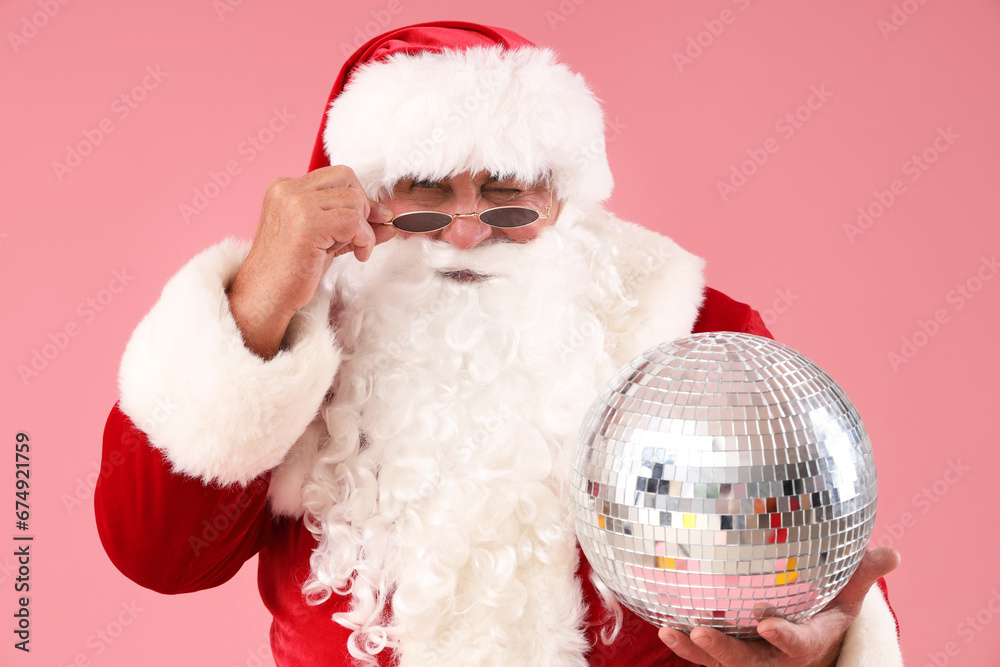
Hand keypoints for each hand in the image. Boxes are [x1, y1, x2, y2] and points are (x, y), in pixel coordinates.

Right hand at [228, 165, 395, 357]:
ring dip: (364, 227)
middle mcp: (287, 190)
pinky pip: (354, 221)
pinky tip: (359, 255)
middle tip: (363, 235)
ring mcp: (295, 204)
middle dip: (363, 206)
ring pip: (353, 199)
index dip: (359, 196)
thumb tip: (390, 218)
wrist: (265, 298)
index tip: (371, 221)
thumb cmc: (291, 273)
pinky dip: (365, 239)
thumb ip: (353, 224)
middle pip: (346, 178)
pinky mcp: (307, 224)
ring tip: (355, 250)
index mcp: (285, 188)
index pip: (337, 176)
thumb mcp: (326, 239)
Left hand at [658, 547, 899, 666]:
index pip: (797, 645)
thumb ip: (864, 572)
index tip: (766, 623)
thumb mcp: (849, 594)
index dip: (783, 637)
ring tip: (672, 630)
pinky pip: (703, 655)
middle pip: (749, 662)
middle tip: (701, 631)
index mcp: (809, 643)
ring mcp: (749, 660)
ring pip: (720, 662)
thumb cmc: (827, 608)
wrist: (810, 635)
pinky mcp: (727, 656)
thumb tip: (893, 553)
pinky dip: (684, 644)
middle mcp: (776, 657)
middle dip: (725, 650)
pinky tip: (662, 623)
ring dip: (695, 650)